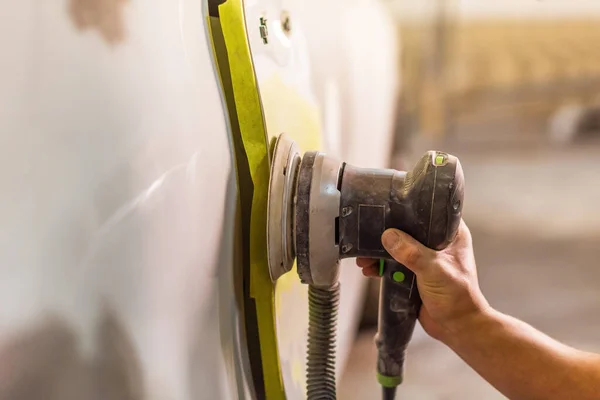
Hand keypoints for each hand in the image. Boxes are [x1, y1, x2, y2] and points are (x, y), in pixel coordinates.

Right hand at [356, 220, 490, 341]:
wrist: (458, 328)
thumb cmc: (458, 298)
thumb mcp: (434, 270)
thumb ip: (412, 253)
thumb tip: (389, 236)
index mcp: (451, 234)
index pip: (429, 212)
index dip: (409, 209)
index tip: (388, 207)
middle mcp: (438, 243)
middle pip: (407, 230)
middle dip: (386, 235)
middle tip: (369, 238)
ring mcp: (425, 259)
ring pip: (397, 248)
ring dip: (380, 253)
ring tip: (365, 258)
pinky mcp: (414, 274)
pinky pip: (393, 265)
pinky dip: (381, 267)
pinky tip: (370, 270)